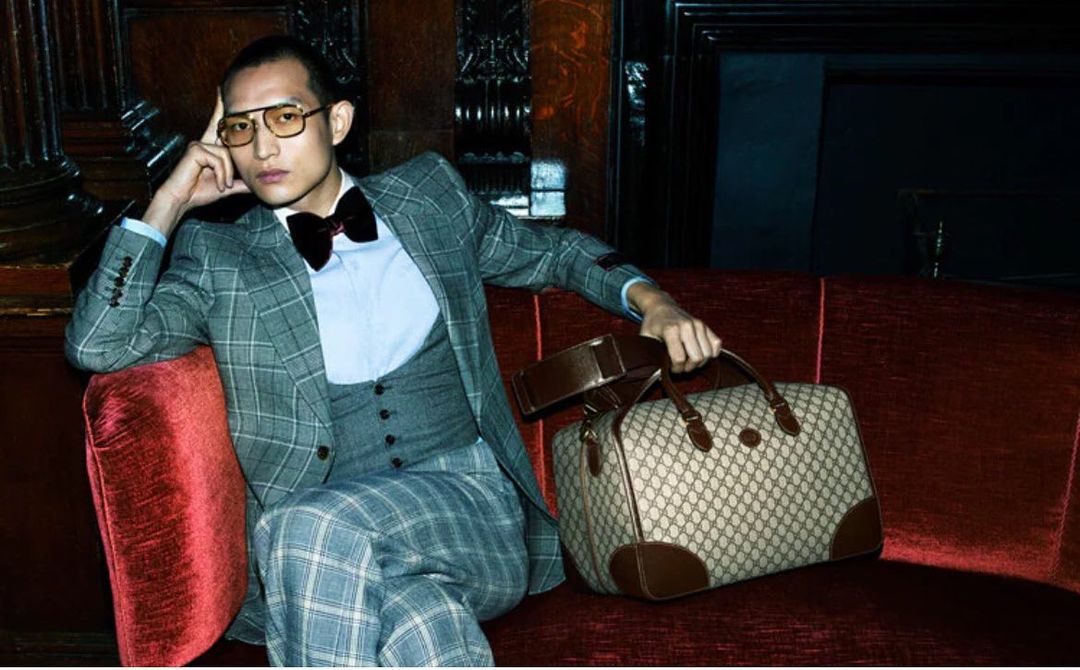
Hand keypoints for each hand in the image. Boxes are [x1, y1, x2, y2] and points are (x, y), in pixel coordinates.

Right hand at [142, 91, 249, 236]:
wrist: (182, 200)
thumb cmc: (199, 193)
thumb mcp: (226, 186)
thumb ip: (239, 183)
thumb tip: (255, 184)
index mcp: (209, 148)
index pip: (218, 124)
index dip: (220, 107)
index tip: (222, 89)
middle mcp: (203, 143)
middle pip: (228, 142)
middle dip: (229, 147)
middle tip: (224, 176)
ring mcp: (198, 145)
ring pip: (226, 154)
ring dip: (227, 174)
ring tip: (222, 186)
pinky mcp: (195, 149)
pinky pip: (218, 159)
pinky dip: (222, 174)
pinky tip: (217, 184)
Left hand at [628, 282, 722, 373]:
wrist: (661, 307)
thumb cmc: (653, 325)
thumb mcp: (645, 338)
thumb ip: (649, 354)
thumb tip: (656, 373)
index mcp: (671, 329)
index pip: (679, 358)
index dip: (675, 368)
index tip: (669, 367)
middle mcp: (687, 326)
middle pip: (697, 358)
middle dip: (688, 367)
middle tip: (679, 366)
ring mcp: (699, 325)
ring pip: (708, 354)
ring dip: (699, 363)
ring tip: (688, 361)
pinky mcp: (706, 326)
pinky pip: (717, 344)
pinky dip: (711, 353)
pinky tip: (699, 353)